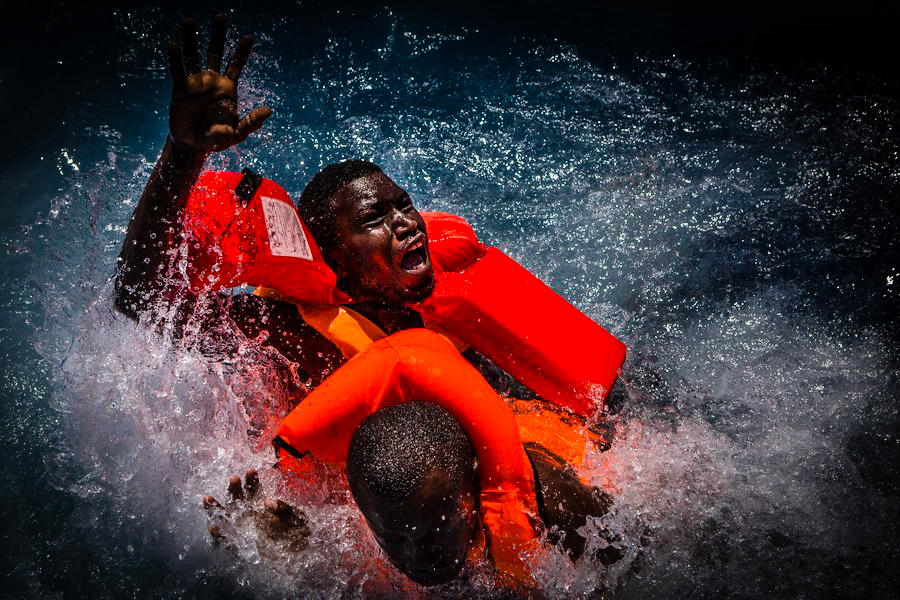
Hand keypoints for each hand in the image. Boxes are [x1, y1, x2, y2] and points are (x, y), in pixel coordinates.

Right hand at [167, 14, 271, 153]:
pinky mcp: (180, 89)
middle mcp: (212, 81)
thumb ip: (251, 123)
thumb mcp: (236, 134)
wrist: (191, 145)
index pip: (236, 64)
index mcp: (227, 88)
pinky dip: (176, 58)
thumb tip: (269, 110)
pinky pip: (178, 71)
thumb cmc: (216, 139)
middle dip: (219, 35)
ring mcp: (195, 83)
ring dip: (192, 39)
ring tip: (189, 21)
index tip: (250, 37)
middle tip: (221, 16)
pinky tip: (173, 45)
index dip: (242, 51)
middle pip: (216, 52)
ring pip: (194, 56)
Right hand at [204, 468, 309, 554]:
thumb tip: (267, 501)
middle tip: (233, 478)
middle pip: (237, 499)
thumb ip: (284, 508)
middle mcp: (250, 516)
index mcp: (262, 506)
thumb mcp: (297, 518)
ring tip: (207, 498)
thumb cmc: (299, 534)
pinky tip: (214, 527)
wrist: (299, 557)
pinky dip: (218, 535)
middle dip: (234, 488)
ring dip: (216, 508)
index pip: (254, 489)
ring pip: (225, 517)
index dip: (251, 480)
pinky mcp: (240, 546)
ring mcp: (243, 530)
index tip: (250, 470)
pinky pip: (225, 540)